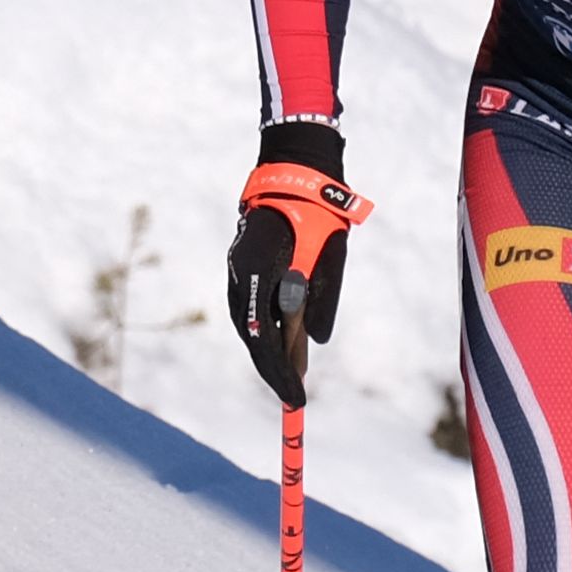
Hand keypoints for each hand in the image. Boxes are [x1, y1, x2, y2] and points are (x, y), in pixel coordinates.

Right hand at [226, 123, 372, 408]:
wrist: (296, 173)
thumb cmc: (320, 212)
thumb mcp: (333, 255)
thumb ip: (323, 298)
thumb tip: (314, 343)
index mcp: (260, 269)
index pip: (263, 334)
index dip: (279, 370)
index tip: (296, 396)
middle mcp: (240, 272)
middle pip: (251, 334)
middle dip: (272, 369)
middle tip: (294, 398)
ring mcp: (237, 270)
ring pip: (247, 323)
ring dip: (267, 352)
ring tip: (289, 381)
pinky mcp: (242, 267)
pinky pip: (250, 308)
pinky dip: (265, 331)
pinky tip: (280, 349)